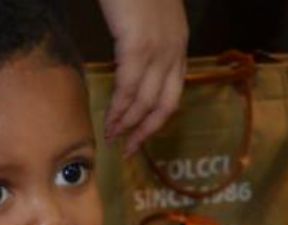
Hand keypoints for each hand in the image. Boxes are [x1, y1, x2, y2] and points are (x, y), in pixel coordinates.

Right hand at [97, 0, 187, 154]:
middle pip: (165, 103)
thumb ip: (141, 34)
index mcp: (178, 41)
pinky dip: (119, 109)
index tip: (142, 132)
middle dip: (146, 130)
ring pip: (145, 100)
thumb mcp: (145, 13)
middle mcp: (174, 49)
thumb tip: (127, 53)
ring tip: (112, 138)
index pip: (173, 89)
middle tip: (129, 149)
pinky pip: (129, 88)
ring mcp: (158, 49)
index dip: (157, 116)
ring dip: (127, 124)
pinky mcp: (138, 46)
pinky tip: (109, 120)